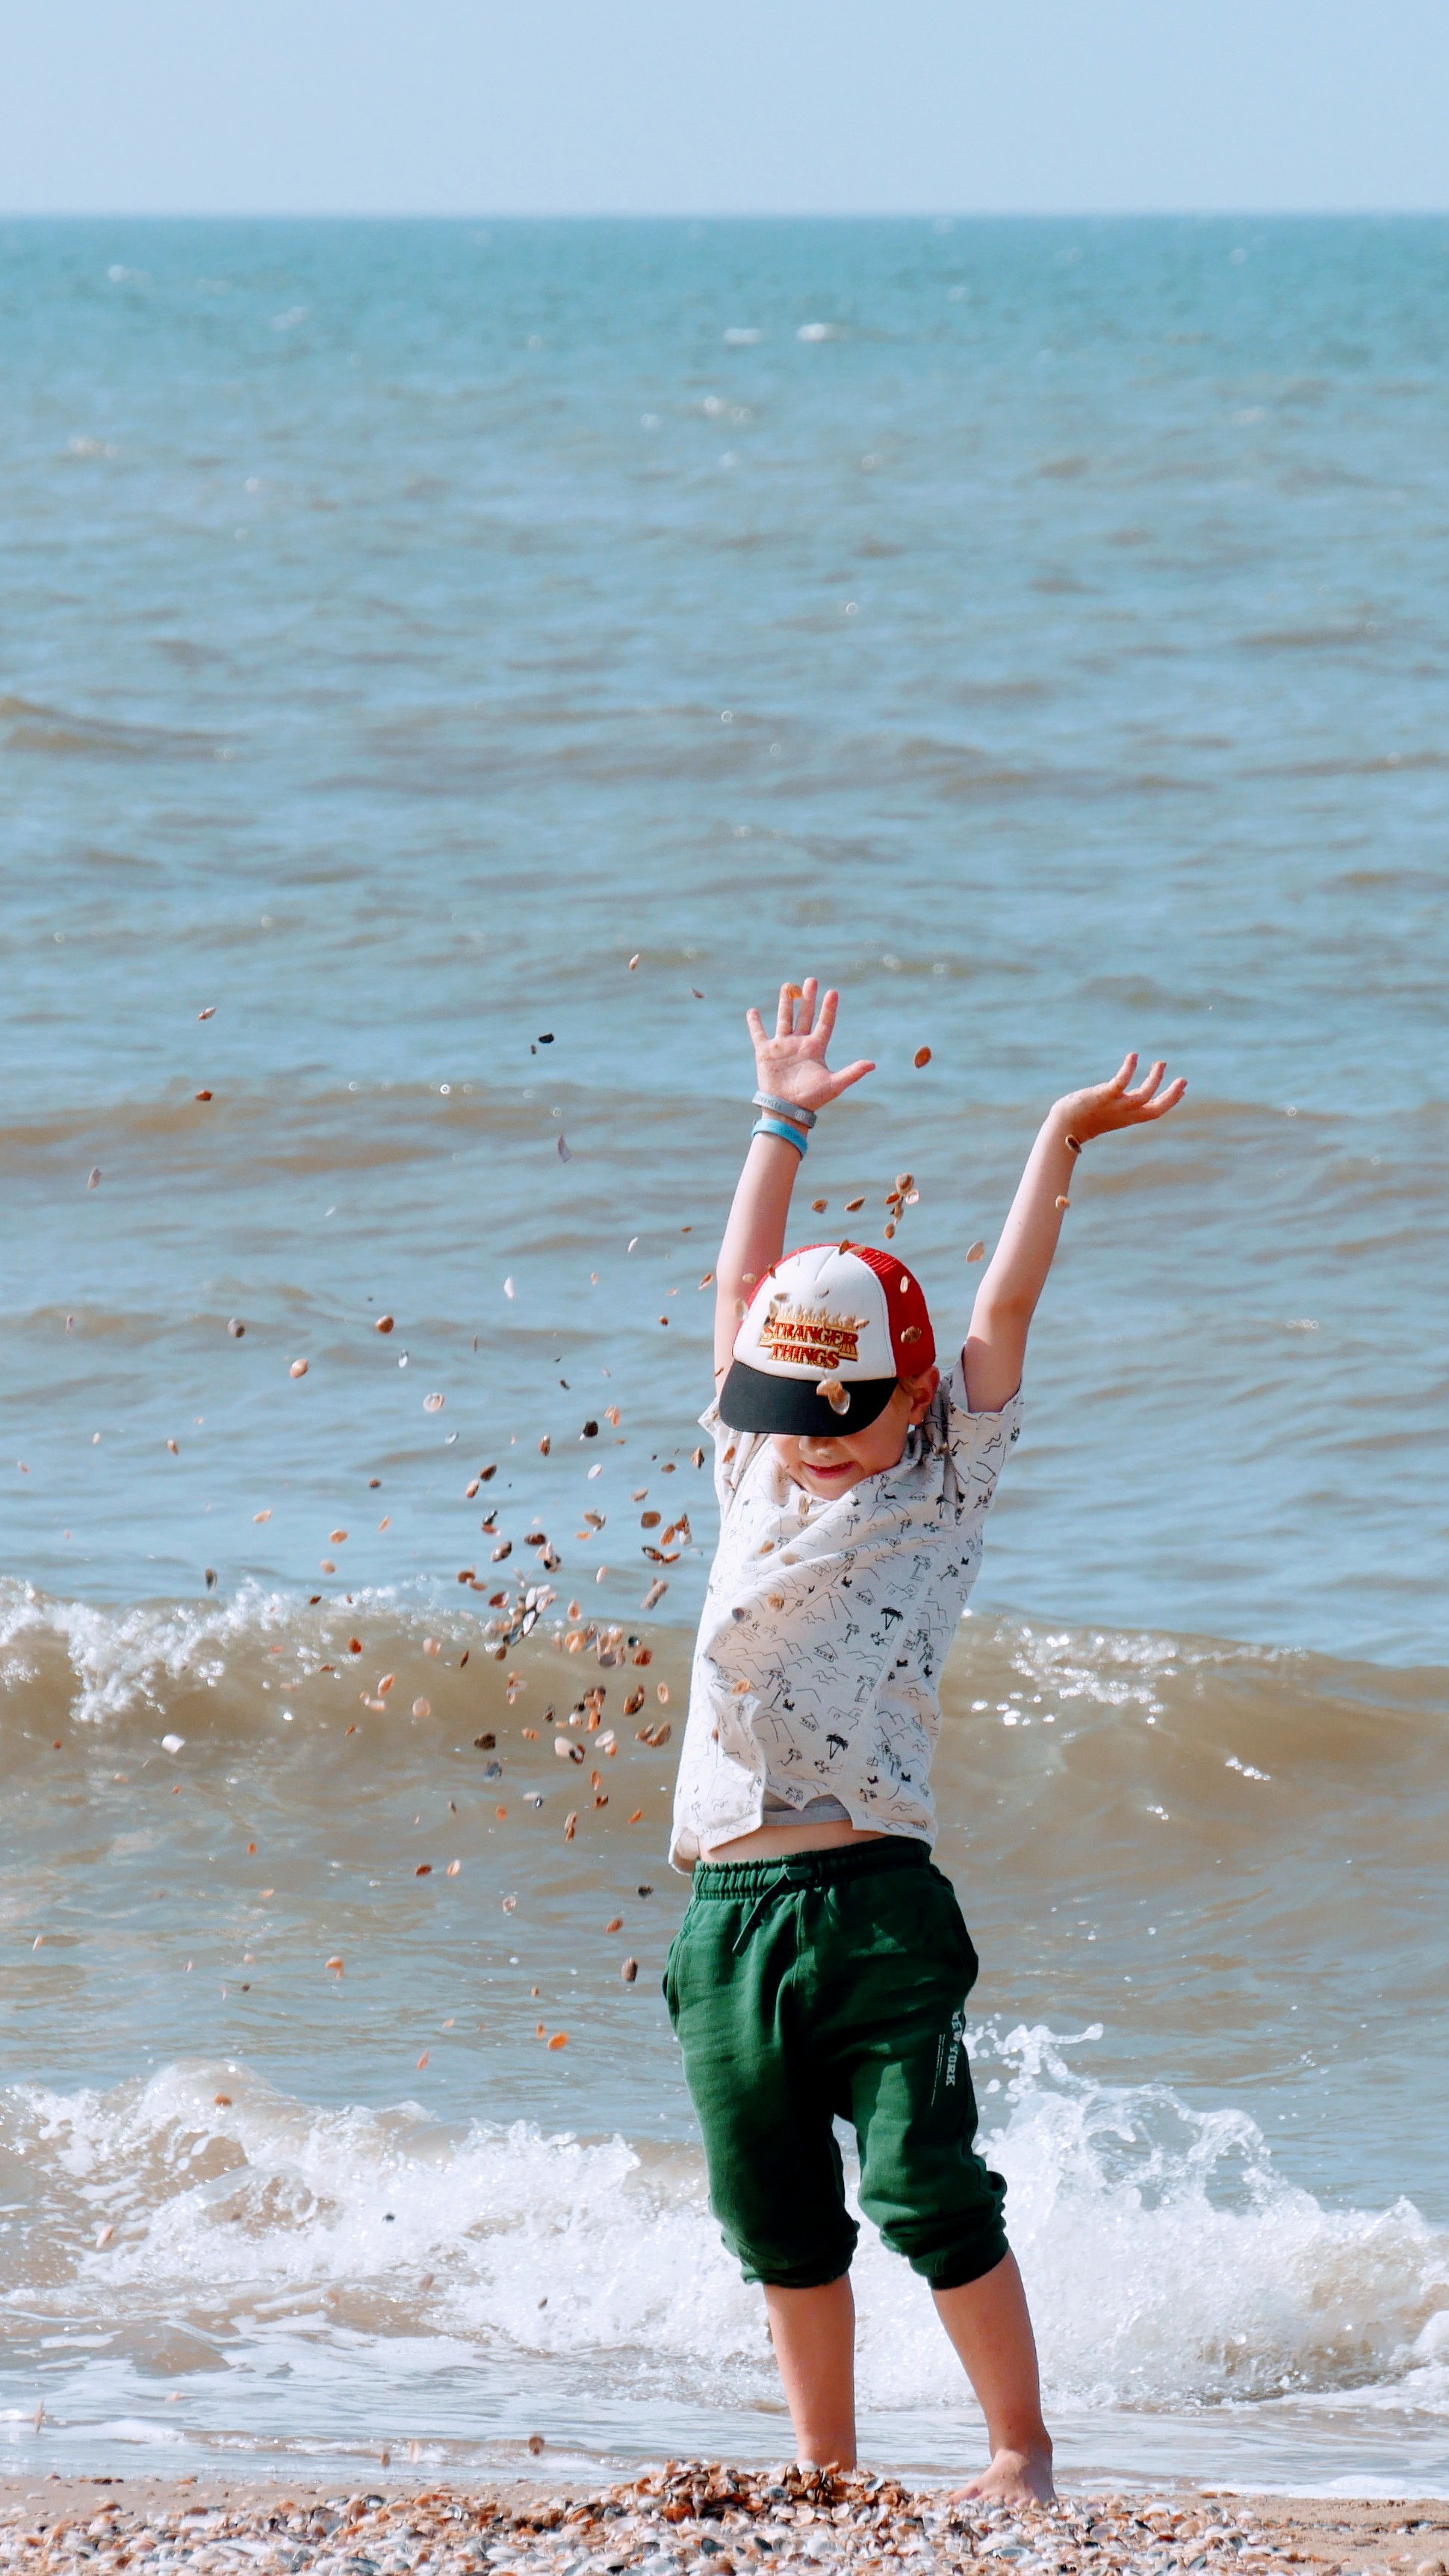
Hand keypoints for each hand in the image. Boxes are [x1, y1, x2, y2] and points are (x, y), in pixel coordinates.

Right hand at [745, 980, 874, 1118]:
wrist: (787, 1110)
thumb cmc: (811, 1099)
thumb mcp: (834, 1084)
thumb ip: (852, 1073)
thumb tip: (872, 1064)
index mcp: (816, 1048)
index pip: (825, 1023)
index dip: (829, 1008)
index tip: (833, 992)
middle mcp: (800, 1043)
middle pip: (805, 1015)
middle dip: (808, 998)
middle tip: (811, 980)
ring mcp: (782, 1046)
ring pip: (785, 1019)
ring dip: (786, 1002)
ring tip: (788, 986)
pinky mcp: (766, 1053)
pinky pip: (759, 1034)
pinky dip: (755, 1023)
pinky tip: (752, 1011)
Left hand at [1054, 1051, 1185, 1143]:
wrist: (1064, 1126)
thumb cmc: (1079, 1120)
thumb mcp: (1103, 1113)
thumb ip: (1113, 1105)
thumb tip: (1113, 1093)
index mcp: (1127, 1118)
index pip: (1154, 1112)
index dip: (1170, 1101)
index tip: (1181, 1091)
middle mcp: (1125, 1114)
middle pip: (1157, 1108)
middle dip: (1172, 1095)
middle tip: (1183, 1080)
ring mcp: (1116, 1106)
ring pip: (1144, 1094)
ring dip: (1155, 1079)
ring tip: (1161, 1063)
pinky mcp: (1105, 1096)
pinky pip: (1122, 1081)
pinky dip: (1129, 1068)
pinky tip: (1134, 1056)